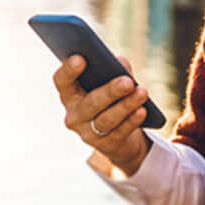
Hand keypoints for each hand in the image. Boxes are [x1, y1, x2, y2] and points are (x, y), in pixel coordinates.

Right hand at [53, 56, 152, 175]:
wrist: (119, 133)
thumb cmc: (111, 97)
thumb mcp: (110, 80)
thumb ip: (113, 67)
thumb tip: (120, 64)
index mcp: (69, 93)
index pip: (62, 81)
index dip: (68, 70)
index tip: (80, 58)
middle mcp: (74, 115)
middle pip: (90, 103)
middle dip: (110, 92)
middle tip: (127, 82)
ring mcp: (87, 133)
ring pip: (107, 119)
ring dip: (126, 105)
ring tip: (142, 93)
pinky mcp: (105, 146)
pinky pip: (119, 132)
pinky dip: (132, 120)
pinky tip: (142, 110)